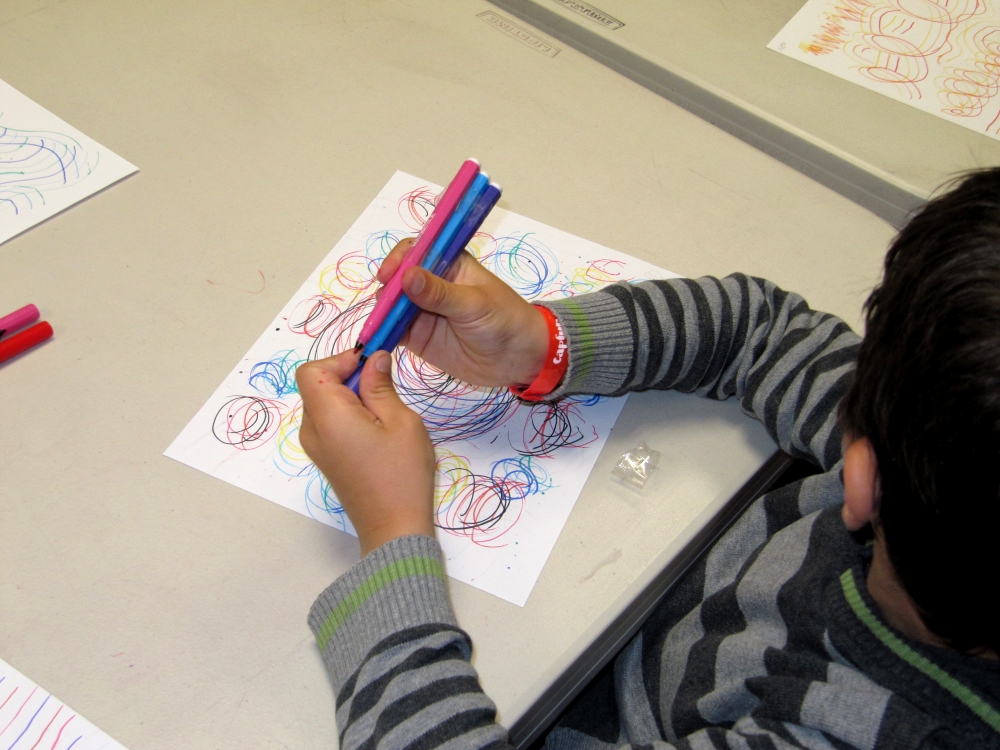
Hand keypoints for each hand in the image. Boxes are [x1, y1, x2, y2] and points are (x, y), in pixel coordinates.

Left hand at [296, 350, 435, 555]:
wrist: (394, 528)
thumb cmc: (402, 474)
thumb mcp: (400, 421)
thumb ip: (381, 386)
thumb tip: (374, 358)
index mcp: (327, 416)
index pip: (312, 370)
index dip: (340, 360)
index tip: (370, 365)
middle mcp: (312, 430)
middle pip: (316, 385)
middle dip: (347, 376)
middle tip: (384, 386)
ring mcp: (316, 447)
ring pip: (324, 403)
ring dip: (350, 396)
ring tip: (384, 411)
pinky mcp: (326, 458)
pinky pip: (329, 423)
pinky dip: (348, 414)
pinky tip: (377, 429)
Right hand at [376, 241, 548, 387]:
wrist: (519, 359)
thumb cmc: (505, 320)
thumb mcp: (474, 304)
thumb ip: (440, 293)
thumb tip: (407, 276)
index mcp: (449, 264)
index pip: (415, 251)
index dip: (399, 259)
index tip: (388, 275)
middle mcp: (430, 284)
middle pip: (396, 278)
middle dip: (386, 289)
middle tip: (384, 306)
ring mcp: (421, 310)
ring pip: (391, 305)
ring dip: (381, 312)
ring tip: (378, 325)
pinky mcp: (417, 336)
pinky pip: (393, 330)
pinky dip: (382, 333)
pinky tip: (376, 339)